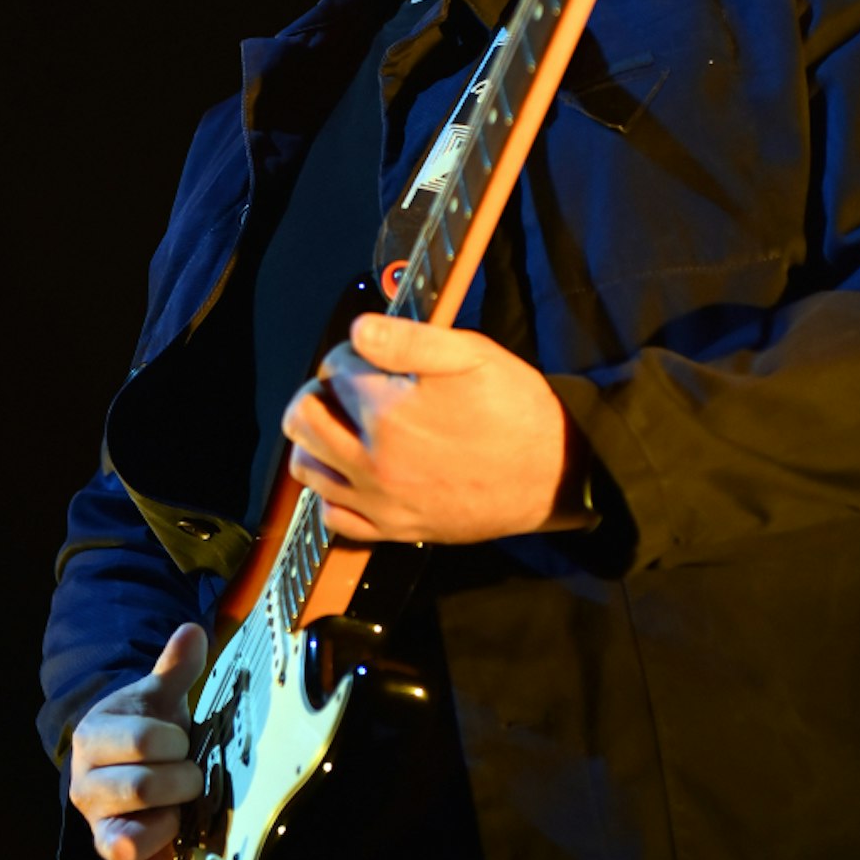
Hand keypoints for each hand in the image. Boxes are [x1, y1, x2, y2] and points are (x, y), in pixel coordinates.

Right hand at [68, 624, 206, 859]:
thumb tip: (190, 631)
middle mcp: (88, 787)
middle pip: (141, 788)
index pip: (143, 740)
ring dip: (166, 825)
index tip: (180, 739)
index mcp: (95, 738)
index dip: (174, 741)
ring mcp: (97, 827)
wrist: (123, 767)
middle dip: (181, 781)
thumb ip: (173, 668)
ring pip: (127, 840)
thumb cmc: (145, 729)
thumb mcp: (156, 697)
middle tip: (191, 775)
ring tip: (179, 810)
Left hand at [281, 313, 592, 544]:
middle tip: (342, 387)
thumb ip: (407, 339)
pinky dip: (332, 493)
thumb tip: (358, 331)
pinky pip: (334, 517)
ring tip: (340, 425)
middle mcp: (374, 461)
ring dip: (314, 440)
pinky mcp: (394, 528)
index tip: (370, 356)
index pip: (333, 370)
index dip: (348, 354)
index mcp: (388, 412)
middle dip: (317, 393)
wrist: (554, 474)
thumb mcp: (472, 355)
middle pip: (304, 419)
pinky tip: (352, 473)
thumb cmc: (518, 412)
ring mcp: (381, 499)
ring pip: (309, 468)